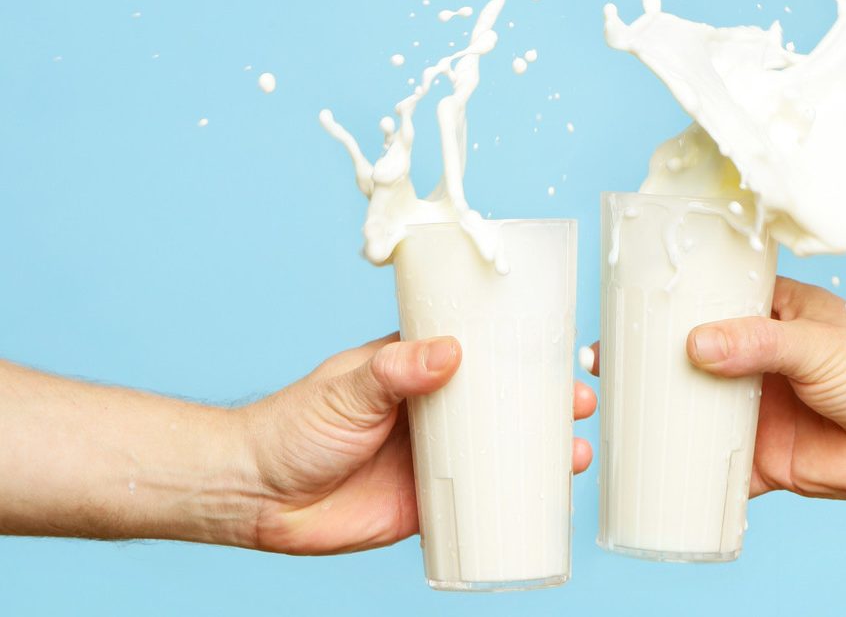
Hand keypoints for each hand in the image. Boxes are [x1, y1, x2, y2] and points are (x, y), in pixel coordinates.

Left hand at [242, 333, 596, 553]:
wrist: (257, 497)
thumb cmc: (293, 427)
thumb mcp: (347, 389)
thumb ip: (395, 370)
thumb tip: (449, 351)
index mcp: (414, 370)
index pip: (478, 351)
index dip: (520, 351)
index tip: (560, 348)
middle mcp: (432, 411)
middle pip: (502, 402)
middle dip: (547, 402)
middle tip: (580, 403)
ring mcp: (433, 457)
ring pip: (500, 451)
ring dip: (542, 451)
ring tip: (576, 454)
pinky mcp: (427, 503)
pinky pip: (481, 500)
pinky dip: (514, 499)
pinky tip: (546, 499)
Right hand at [591, 277, 845, 500]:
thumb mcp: (817, 343)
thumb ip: (758, 343)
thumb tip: (696, 345)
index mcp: (771, 316)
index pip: (709, 302)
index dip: (669, 306)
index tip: (626, 309)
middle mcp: (757, 361)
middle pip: (691, 360)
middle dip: (650, 363)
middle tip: (605, 364)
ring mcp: (757, 410)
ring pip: (696, 413)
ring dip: (661, 415)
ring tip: (613, 412)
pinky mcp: (763, 459)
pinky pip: (716, 468)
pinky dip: (688, 473)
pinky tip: (651, 471)